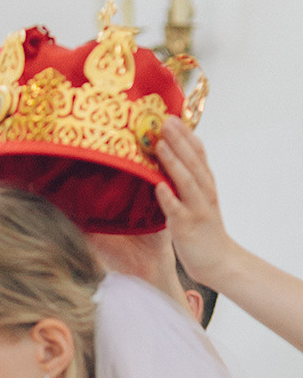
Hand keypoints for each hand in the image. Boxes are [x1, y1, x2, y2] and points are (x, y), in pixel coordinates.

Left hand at [154, 119, 233, 290]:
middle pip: (192, 161)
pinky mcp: (187, 227)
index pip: (198, 153)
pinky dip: (168, 197)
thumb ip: (187, 182)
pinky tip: (159, 186)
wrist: (219, 261)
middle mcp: (204, 193)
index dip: (186, 134)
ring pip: (186, 181)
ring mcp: (197, 209)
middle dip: (179, 140)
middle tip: (164, 121)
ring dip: (173, 161)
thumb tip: (170, 162)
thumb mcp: (198, 201)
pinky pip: (177, 210)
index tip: (172, 116)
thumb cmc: (204, 231)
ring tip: (160, 144)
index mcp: (206, 185)